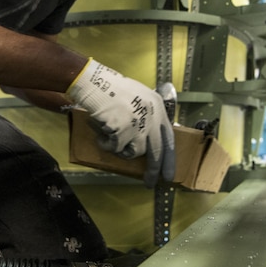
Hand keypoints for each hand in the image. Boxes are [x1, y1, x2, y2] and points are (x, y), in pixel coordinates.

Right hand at [67, 59, 174, 187]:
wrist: (96, 82)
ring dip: (121, 149)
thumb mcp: (140, 97)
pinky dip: (106, 144)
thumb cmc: (113, 88)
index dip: (169, 158)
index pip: (169, 139)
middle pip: (156, 151)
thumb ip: (148, 115)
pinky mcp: (123, 130)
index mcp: (158, 108)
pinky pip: (115, 147)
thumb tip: (148, 137)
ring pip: (134, 151)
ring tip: (111, 137)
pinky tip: (101, 133)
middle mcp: (152, 117)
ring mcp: (138, 125)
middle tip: (150, 183)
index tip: (168, 173)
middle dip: (154, 170)